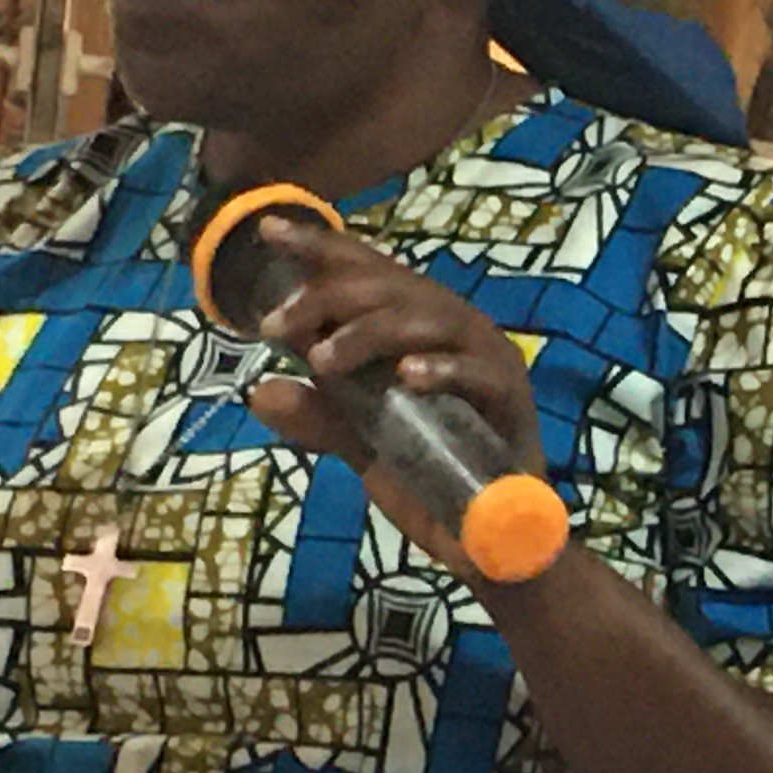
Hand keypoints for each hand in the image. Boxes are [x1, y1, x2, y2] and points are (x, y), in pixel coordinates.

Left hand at [240, 214, 546, 572]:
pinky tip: (407, 376)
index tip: (269, 231)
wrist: (482, 540)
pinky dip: (443, 369)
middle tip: (276, 327)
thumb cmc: (431, 476)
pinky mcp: (512, 398)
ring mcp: (487, 359)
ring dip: (370, 333)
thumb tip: (259, 393)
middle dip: (329, 298)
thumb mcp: (362, 442)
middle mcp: (454, 329)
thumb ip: (319, 416)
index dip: (322, 247)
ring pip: (428, 318)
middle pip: (391, 286)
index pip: (368, 273)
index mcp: (417, 327)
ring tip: (325, 360)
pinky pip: (478, 372)